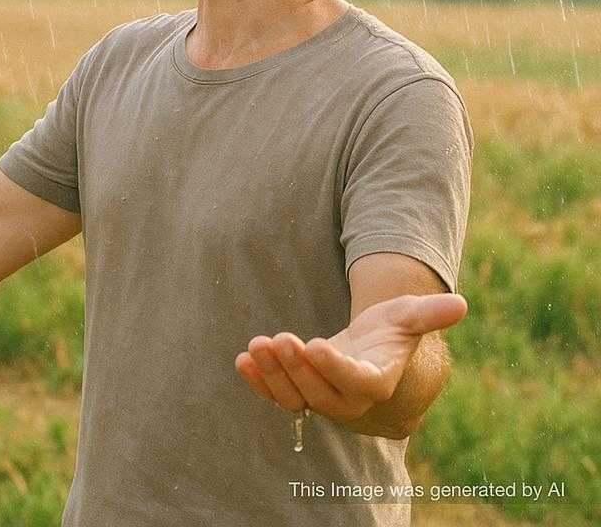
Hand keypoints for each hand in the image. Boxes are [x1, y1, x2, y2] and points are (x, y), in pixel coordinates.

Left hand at [234, 293, 467, 421]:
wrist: (371, 348)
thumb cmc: (391, 330)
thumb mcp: (409, 315)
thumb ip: (430, 313)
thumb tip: (461, 304)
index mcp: (378, 379)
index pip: (358, 382)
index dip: (335, 368)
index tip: (313, 344)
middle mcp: (351, 398)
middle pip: (322, 395)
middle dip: (297, 369)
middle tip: (277, 338)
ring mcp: (323, 399)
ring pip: (296, 399)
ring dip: (273, 375)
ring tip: (257, 345)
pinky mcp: (301, 394)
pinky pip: (277, 397)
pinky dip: (259, 383)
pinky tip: (243, 360)